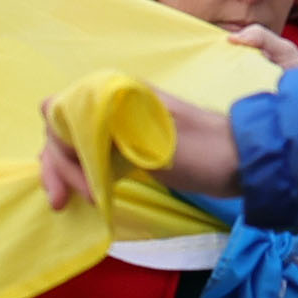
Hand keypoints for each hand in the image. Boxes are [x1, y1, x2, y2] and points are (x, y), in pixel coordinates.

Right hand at [36, 85, 237, 214]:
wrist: (246, 161)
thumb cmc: (204, 153)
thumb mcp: (150, 140)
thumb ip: (102, 125)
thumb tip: (51, 107)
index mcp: (116, 94)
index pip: (61, 113)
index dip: (60, 150)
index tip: (81, 187)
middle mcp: (114, 102)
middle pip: (63, 128)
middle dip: (58, 164)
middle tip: (63, 203)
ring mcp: (122, 123)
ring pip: (76, 141)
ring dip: (67, 170)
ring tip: (68, 202)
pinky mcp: (132, 143)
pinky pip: (94, 152)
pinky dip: (83, 172)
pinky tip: (85, 194)